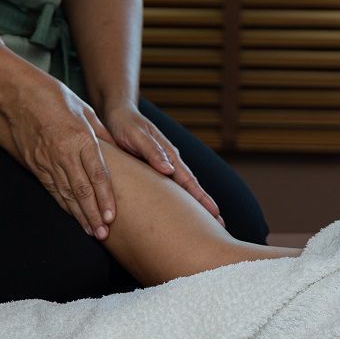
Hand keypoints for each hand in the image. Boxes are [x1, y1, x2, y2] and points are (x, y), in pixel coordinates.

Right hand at [1, 74, 117, 237]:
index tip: (111, 216)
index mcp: (80, 138)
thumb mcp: (86, 111)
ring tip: (93, 232)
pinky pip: (52, 189)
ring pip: (66, 194)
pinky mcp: (35, 164)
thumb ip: (103, 134)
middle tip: (104, 234)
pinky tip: (74, 216)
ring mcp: (47, 160)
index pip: (96, 174)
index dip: (104, 198)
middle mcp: (64, 153)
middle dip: (93, 214)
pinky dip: (64, 205)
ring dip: (80, 215)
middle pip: (81, 190)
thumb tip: (120, 150)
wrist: (18, 94)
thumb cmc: (56, 98)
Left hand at [102, 103, 224, 226]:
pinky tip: (182, 209)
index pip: (189, 180)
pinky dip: (179, 199)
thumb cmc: (125, 124)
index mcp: (169, 155)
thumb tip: (169, 170)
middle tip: (221, 224)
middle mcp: (171, 162)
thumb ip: (152, 151)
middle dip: (205, 205)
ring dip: (195, 204)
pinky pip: (170, 187)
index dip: (201, 198)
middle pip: (192, 187)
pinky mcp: (155, 169)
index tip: (214, 213)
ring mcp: (164, 166)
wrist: (118, 114)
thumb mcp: (137, 136)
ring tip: (208, 221)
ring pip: (183, 188)